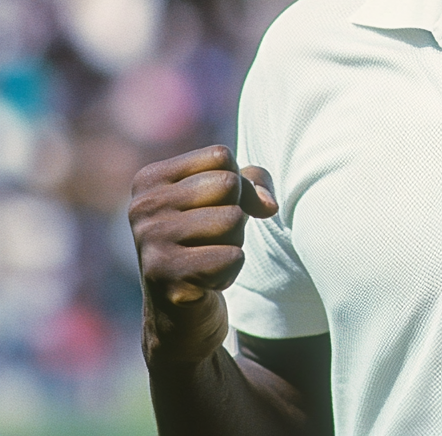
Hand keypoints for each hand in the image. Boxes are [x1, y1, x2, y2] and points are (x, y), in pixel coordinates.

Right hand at [129, 145, 277, 366]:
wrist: (180, 316)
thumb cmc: (208, 241)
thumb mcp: (231, 199)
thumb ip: (255, 182)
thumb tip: (268, 205)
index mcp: (150, 180)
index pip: (221, 156)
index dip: (237, 183)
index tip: (216, 208)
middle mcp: (142, 207)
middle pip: (228, 184)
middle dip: (236, 213)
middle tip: (212, 238)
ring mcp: (150, 243)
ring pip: (232, 220)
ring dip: (233, 243)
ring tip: (208, 258)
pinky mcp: (166, 278)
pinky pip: (231, 257)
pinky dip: (230, 271)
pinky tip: (206, 282)